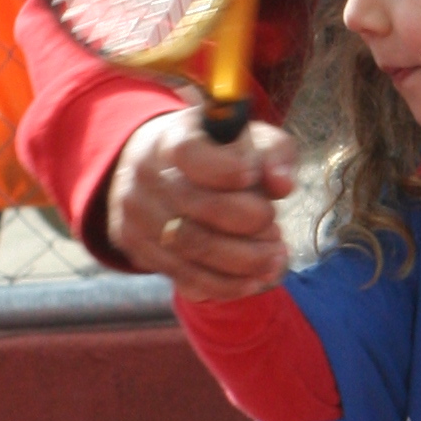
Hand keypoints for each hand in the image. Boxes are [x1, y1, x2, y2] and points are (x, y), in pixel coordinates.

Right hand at [103, 106, 297, 296]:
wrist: (162, 170)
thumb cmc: (219, 153)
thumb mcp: (251, 139)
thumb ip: (274, 153)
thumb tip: (282, 184)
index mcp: (172, 137)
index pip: (189, 153)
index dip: (225, 169)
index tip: (253, 176)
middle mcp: (146, 174)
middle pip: (197, 207)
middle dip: (248, 224)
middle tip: (276, 229)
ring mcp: (138, 214)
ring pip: (192, 249)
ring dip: (243, 261)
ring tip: (275, 258)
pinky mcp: (139, 247)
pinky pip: (184, 275)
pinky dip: (225, 284)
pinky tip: (254, 279)